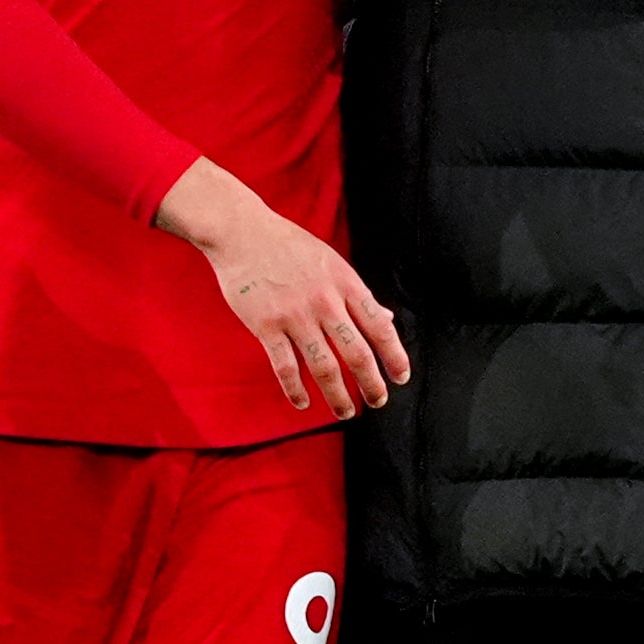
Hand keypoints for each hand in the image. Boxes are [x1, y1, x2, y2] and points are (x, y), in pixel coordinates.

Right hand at [155, 157, 410, 418]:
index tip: (400, 377)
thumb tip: (386, 319)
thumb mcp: (332, 263)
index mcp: (345, 284)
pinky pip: (285, 367)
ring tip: (346, 412)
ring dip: (338, 395)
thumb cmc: (289, 246)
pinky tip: (304, 402)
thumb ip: (357, 295)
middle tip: (378, 400)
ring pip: (324, 366)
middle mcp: (325, 302)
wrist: (242, 232)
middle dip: (371, 383)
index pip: (379, 327)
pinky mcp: (266, 325)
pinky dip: (296, 389)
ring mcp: (295, 315)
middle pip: (357, 353)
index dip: (394, 356)